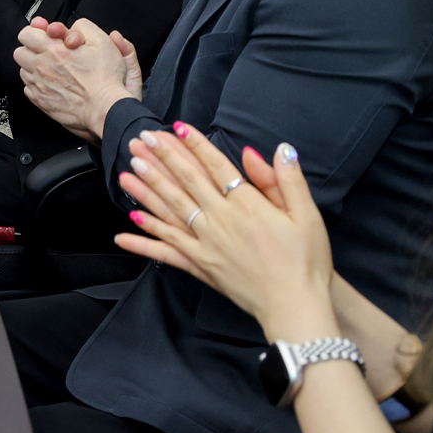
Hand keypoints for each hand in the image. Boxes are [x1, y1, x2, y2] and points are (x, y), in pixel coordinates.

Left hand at [15, 17, 137, 141]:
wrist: (105, 107)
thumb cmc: (105, 78)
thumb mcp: (101, 41)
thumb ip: (83, 27)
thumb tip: (71, 27)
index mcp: (53, 50)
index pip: (26, 34)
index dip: (36, 32)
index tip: (45, 37)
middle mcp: (41, 67)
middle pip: (20, 52)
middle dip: (32, 50)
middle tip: (47, 53)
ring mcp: (39, 85)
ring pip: (23, 70)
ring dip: (34, 67)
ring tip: (51, 69)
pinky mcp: (40, 100)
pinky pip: (28, 88)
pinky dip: (37, 84)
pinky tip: (52, 84)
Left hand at [114, 124, 336, 339]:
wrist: (295, 305)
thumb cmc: (306, 261)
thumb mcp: (307, 216)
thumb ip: (288, 180)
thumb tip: (279, 149)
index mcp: (247, 205)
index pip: (215, 166)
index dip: (195, 145)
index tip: (177, 127)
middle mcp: (221, 220)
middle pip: (186, 182)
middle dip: (163, 158)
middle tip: (142, 139)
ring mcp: (207, 243)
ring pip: (170, 210)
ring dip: (147, 189)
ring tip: (128, 170)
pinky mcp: (201, 265)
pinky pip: (167, 250)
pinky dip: (146, 239)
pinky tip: (125, 229)